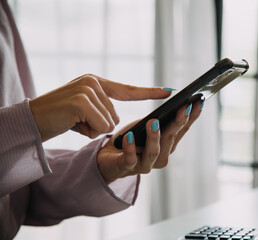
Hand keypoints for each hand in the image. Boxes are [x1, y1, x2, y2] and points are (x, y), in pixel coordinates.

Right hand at [29, 74, 170, 141]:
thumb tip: (117, 122)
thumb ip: (103, 109)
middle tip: (78, 120)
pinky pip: (101, 126)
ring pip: (109, 123)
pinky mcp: (81, 100)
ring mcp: (87, 89)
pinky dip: (88, 131)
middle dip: (99, 125)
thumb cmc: (60, 118)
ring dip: (92, 129)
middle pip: (116, 115)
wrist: (32, 120)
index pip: (128, 89)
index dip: (150, 91)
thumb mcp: (84, 111)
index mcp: (96, 82)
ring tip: (73, 121)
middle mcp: (93, 82)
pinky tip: (72, 123)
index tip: (169, 91)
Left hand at [97, 100, 202, 183]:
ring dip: (154, 137)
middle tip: (184, 107)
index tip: (199, 101)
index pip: (182, 129)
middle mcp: (161, 156)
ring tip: (153, 121)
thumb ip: (158, 119)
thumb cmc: (130, 140)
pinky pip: (130, 159)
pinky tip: (129, 137)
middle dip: (178, 122)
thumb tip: (171, 102)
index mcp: (167, 145)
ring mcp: (145, 164)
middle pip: (171, 139)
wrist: (107, 159)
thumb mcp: (144, 125)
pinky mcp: (127, 168)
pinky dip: (130, 148)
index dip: (192, 116)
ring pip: (153, 152)